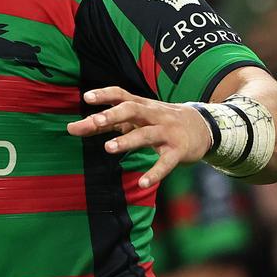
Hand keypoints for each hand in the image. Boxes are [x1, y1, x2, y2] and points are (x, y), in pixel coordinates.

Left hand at [66, 87, 212, 188]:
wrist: (203, 127)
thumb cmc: (159, 121)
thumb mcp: (136, 118)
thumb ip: (106, 123)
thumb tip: (74, 127)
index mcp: (141, 105)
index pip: (121, 94)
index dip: (104, 95)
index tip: (87, 97)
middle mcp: (153, 115)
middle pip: (132, 110)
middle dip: (113, 114)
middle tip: (94, 121)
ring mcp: (167, 133)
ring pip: (146, 134)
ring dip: (127, 141)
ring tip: (108, 148)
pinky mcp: (178, 151)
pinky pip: (166, 163)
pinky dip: (155, 173)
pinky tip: (143, 182)